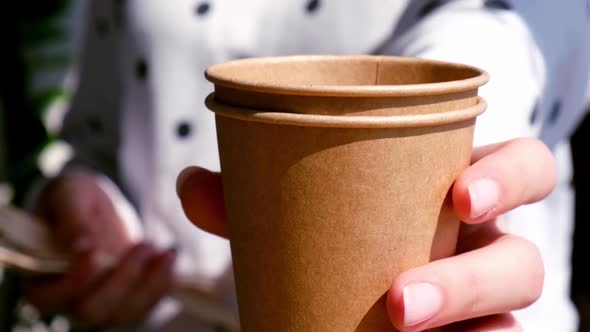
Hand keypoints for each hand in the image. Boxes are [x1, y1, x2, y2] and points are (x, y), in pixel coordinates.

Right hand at [24, 171, 175, 326]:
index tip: (92, 248)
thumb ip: (71, 216)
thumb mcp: (68, 194)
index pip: (52, 296)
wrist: (95, 206)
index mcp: (40, 281)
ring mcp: (100, 304)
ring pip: (124, 314)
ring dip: (149, 287)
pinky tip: (169, 258)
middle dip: (123, 280)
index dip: (75, 278)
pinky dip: (161, 285)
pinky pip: (146, 306)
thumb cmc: (73, 199)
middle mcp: (69, 301)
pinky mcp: (127, 299)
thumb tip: (79, 244)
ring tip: (166, 254)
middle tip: (145, 246)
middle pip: (93, 310)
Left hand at [176, 137, 554, 330]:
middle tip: (402, 303)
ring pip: (508, 319)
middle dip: (475, 281)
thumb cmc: (349, 224)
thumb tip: (191, 183)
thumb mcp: (312, 207)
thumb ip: (254, 196)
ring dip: (461, 328)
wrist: (363, 269)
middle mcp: (485, 246)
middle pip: (521, 261)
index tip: (461, 197)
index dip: (510, 178)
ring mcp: (484, 300)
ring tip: (397, 327)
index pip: (523, 169)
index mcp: (460, 191)